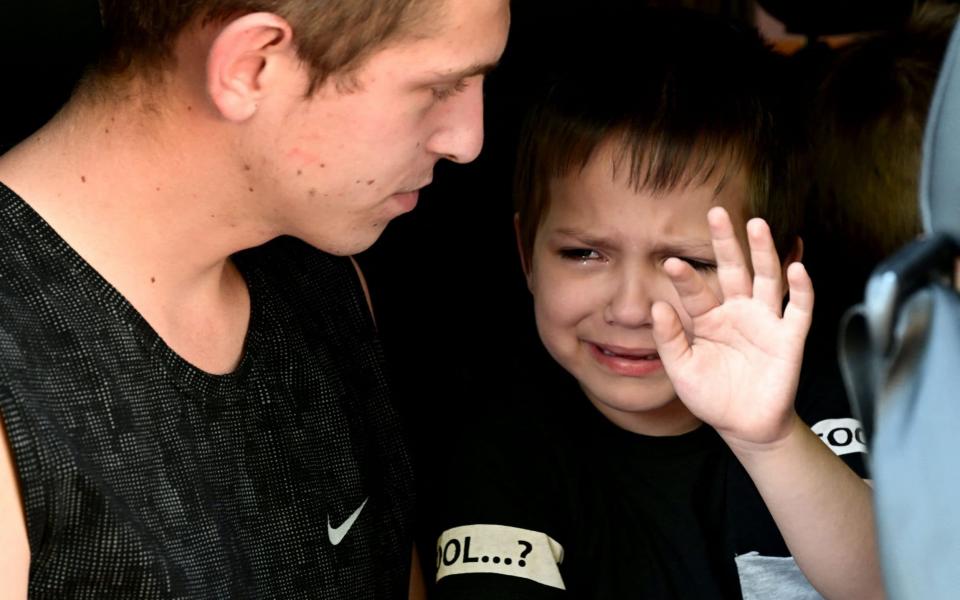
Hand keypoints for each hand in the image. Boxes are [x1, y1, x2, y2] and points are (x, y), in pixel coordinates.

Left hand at [651, 207, 813, 447]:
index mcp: (709, 319)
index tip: (670, 261)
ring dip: (764, 252)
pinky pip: (798, 309)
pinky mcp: (789, 338)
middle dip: (726, 242)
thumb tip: (657, 306)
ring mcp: (765, 322)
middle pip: (733, 270)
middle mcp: (738, 312)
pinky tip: (797, 267)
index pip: (696, 291)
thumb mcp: (682, 370)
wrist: (744, 426)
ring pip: (766, 279)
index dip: (685, 277)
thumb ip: (670, 340)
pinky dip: (801, 289)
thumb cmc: (712, 396)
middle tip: (717, 213)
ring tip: (756, 225)